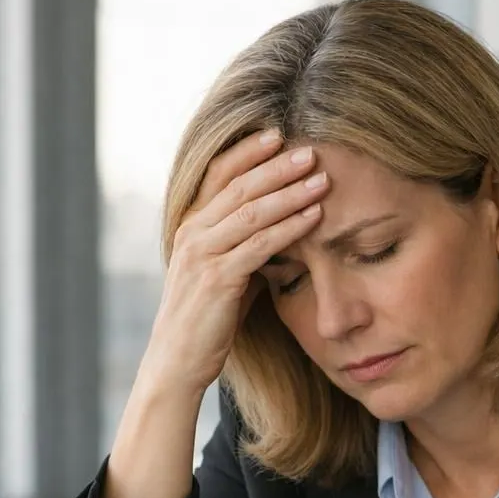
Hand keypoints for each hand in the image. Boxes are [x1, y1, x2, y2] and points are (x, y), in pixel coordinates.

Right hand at [141, 129, 329, 394]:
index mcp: (190, 226)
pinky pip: (259, 245)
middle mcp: (192, 234)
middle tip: (310, 150)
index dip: (247, 152)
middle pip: (238, 186)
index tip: (278, 135)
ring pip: (251, 211)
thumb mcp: (224, 276)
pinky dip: (290, 227)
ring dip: (290, 192)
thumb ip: (245, 249)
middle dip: (276, 166)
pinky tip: (314, 217)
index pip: (218, 174)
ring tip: (321, 178)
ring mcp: (202, 255)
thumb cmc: (205, 322)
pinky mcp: (218, 279)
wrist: (177, 362)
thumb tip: (283, 235)